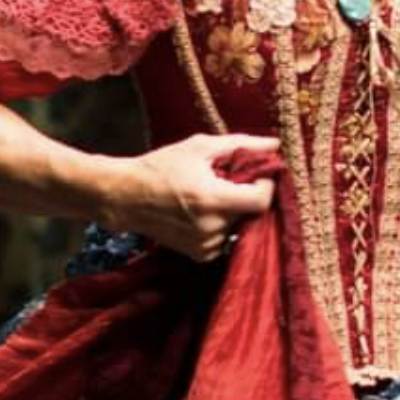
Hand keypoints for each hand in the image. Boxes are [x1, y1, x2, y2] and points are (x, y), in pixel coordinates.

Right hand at [103, 133, 279, 261]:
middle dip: (247, 193)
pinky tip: (203, 211)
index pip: (261, 200)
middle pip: (252, 212)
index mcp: (212, 200)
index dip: (267, 184)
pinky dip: (222, 224)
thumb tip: (275, 145)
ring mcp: (205, 245)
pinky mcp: (200, 255)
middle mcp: (211, 228)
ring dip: (234, 209)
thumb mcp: (200, 147)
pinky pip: (226, 238)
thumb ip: (241, 145)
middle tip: (229, 180)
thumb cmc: (161, 167)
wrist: (125, 197)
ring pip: (240, 225)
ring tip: (211, 194)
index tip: (259, 172)